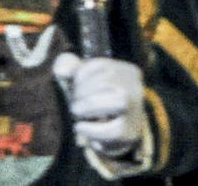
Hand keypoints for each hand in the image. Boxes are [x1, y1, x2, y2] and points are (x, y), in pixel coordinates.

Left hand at [52, 54, 148, 169]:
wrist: (119, 133)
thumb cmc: (101, 101)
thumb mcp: (89, 81)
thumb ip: (74, 70)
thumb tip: (61, 70)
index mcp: (127, 71)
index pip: (100, 65)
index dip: (80, 75)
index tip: (73, 86)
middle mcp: (136, 87)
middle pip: (106, 82)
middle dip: (82, 93)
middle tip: (74, 104)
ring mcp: (136, 110)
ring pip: (110, 103)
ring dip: (85, 108)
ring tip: (76, 113)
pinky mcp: (130, 132)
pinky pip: (109, 130)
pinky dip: (90, 129)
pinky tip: (80, 127)